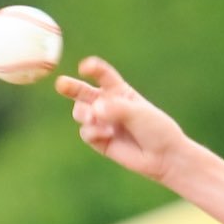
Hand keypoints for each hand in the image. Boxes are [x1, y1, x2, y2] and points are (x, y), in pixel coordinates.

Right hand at [56, 56, 186, 181]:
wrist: (163, 156)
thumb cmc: (156, 129)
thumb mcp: (138, 112)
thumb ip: (116, 108)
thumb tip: (94, 109)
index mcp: (120, 91)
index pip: (103, 75)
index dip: (93, 69)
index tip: (85, 67)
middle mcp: (107, 105)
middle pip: (83, 92)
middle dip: (71, 87)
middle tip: (61, 84)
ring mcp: (101, 122)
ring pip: (81, 112)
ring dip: (83, 113)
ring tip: (93, 117)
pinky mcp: (98, 140)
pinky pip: (86, 132)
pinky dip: (94, 132)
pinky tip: (107, 134)